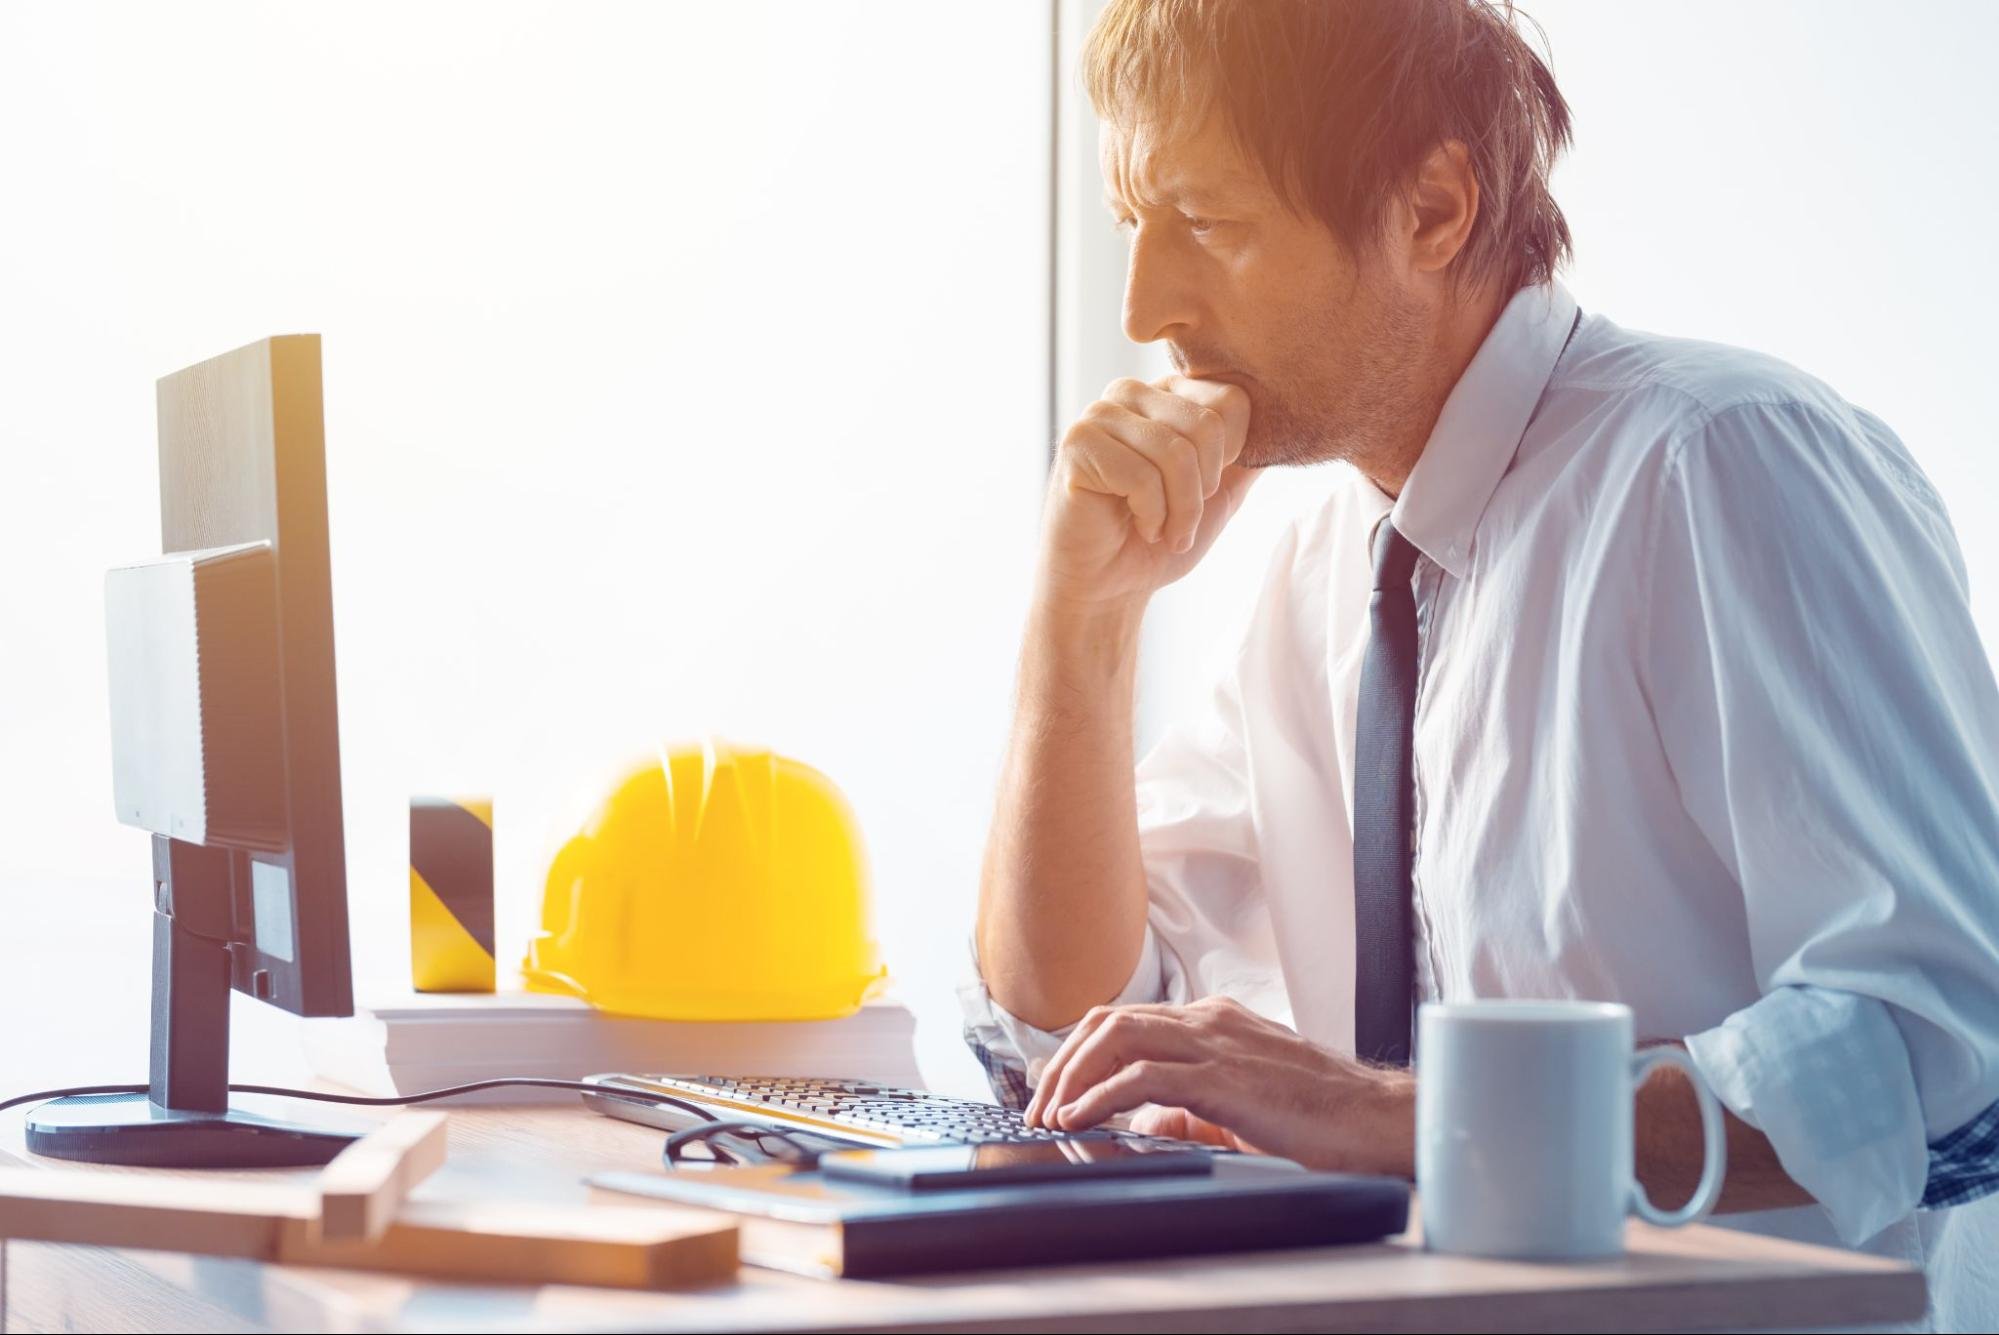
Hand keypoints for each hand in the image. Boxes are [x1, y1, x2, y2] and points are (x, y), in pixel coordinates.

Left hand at [1021, 996, 1415, 1175]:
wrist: (1378, 1119)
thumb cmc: (1324, 1115)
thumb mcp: (1243, 1106)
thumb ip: (1190, 1108)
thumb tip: (1143, 1120)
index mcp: (1216, 1021)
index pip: (1128, 1020)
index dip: (1080, 1049)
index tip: (1051, 1082)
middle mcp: (1211, 1021)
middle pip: (1110, 1020)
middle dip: (1062, 1059)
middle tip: (1037, 1102)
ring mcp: (1217, 1044)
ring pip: (1118, 1036)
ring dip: (1072, 1075)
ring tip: (1050, 1112)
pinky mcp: (1223, 1078)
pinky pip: (1142, 1077)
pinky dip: (1100, 1097)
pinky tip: (1080, 1118)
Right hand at [1037, 375, 1257, 612]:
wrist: (1109, 587)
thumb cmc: (1158, 540)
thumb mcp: (1220, 493)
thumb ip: (1249, 457)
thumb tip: (1290, 425)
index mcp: (1167, 393)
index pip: (1231, 401)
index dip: (1228, 460)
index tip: (1202, 491)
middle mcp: (1131, 393)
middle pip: (1206, 427)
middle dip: (1203, 491)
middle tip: (1182, 521)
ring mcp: (1099, 415)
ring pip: (1175, 453)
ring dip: (1180, 511)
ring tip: (1162, 531)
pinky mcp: (1077, 445)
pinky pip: (1140, 476)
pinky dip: (1150, 516)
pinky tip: (1137, 527)